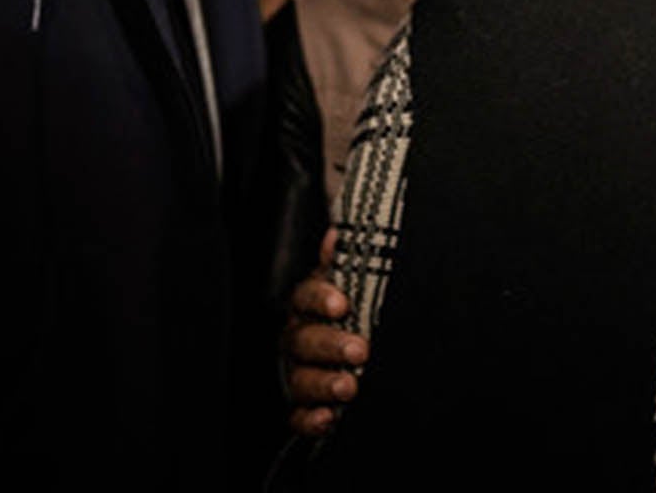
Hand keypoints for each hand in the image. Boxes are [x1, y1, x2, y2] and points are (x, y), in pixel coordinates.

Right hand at [282, 230, 367, 435]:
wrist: (357, 348)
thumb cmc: (351, 309)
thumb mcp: (350, 281)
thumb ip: (344, 261)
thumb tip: (337, 235)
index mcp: (307, 304)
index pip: (305, 296)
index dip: (320, 299)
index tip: (342, 304)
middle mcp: (296, 337)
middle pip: (302, 340)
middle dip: (329, 345)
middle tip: (359, 350)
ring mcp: (296, 371)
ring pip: (299, 378)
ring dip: (322, 384)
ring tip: (349, 387)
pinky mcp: (301, 404)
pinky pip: (297, 415)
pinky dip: (310, 419)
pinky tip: (327, 418)